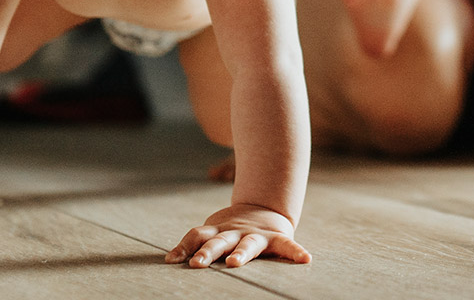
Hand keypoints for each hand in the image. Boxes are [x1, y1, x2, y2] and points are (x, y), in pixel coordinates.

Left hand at [167, 203, 308, 267]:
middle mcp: (234, 233)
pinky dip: (295, 252)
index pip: (197, 236)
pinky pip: (287, 246)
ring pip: (247, 245)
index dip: (184, 246)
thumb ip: (196, 243)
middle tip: (197, 264)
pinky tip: (305, 259)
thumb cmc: (231, 229)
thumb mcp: (214, 231)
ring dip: (241, 254)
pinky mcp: (275, 239)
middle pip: (218, 241)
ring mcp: (255, 236)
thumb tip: (168, 259)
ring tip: (235, 263)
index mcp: (217, 231)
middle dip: (208, 252)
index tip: (172, 260)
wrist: (263, 210)